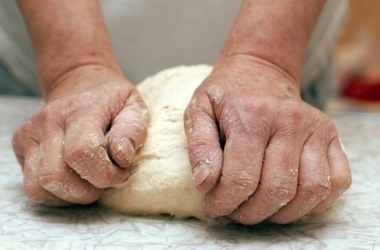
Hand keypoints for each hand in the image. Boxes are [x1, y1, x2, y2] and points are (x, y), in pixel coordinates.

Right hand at [12, 66, 147, 205]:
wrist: (81, 82)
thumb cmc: (111, 99)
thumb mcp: (134, 107)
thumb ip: (132, 131)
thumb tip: (121, 157)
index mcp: (80, 109)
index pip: (81, 153)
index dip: (105, 175)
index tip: (121, 172)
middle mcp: (49, 120)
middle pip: (57, 176)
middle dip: (88, 191)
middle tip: (105, 179)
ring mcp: (30, 132)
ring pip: (40, 187)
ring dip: (70, 195)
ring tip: (89, 180)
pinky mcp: (21, 144)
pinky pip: (33, 187)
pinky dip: (55, 193)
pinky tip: (73, 179)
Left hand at [184, 55, 350, 224]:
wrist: (261, 70)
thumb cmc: (227, 94)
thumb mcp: (199, 110)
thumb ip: (199, 147)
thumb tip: (205, 183)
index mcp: (253, 115)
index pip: (241, 179)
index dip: (224, 203)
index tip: (214, 207)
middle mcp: (290, 121)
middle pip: (277, 191)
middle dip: (251, 213)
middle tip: (235, 211)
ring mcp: (316, 128)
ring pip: (310, 191)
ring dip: (283, 213)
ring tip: (260, 208)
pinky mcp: (331, 135)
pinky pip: (337, 181)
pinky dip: (316, 202)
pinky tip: (292, 199)